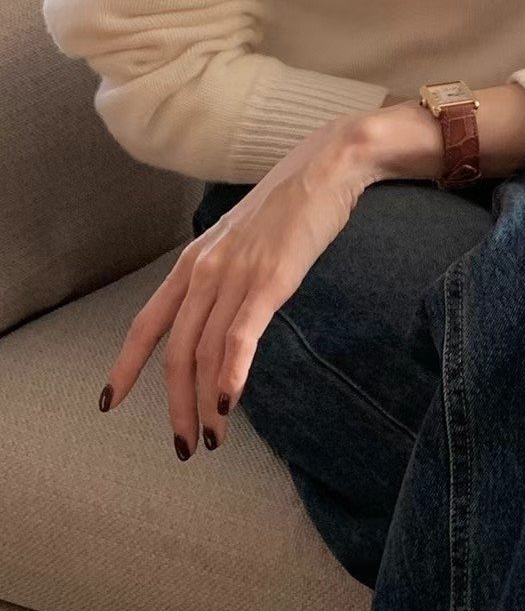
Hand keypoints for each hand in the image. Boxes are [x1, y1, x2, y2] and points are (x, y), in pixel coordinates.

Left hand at [99, 115, 378, 459]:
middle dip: (175, 406)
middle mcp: (205, 270)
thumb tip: (223, 313)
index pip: (146, 323)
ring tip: (212, 437)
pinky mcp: (270, 279)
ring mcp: (235, 274)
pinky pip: (240, 335)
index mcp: (194, 261)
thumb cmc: (292, 202)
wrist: (329, 165)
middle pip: (176, 353)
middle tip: (185, 445)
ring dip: (205, 403)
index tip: (110, 403)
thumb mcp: (243, 239)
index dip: (124, 367)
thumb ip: (226, 274)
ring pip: (206, 353)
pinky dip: (232, 373)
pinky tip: (229, 402)